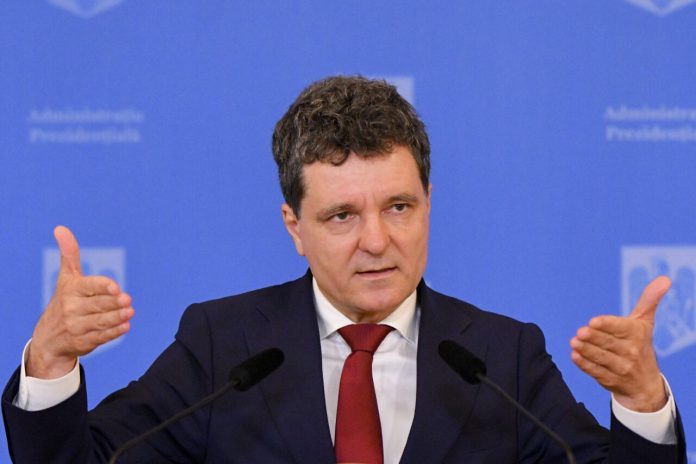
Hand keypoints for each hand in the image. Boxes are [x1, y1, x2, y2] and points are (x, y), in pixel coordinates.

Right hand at [26, 226, 134, 378]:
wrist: (49, 338)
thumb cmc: (64, 301)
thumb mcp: (66, 278)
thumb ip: (69, 254)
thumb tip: (60, 228)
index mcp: (70, 290)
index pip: (89, 286)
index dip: (103, 287)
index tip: (116, 287)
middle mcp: (71, 308)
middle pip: (97, 305)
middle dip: (113, 303)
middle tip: (128, 300)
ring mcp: (76, 326)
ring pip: (100, 321)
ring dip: (116, 317)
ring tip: (130, 312)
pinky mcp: (83, 342)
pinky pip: (100, 337)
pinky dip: (113, 333)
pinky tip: (125, 327)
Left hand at [570, 276, 670, 411]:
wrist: (645, 383)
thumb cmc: (640, 344)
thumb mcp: (645, 322)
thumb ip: (649, 300)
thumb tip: (665, 278)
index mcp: (638, 334)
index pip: (620, 328)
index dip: (607, 325)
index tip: (593, 321)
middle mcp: (631, 352)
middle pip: (608, 343)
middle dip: (593, 337)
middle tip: (580, 332)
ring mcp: (621, 368)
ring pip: (601, 357)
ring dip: (586, 350)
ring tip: (574, 342)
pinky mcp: (610, 380)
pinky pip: (596, 371)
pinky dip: (585, 364)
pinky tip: (574, 355)